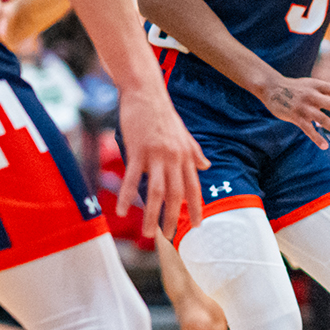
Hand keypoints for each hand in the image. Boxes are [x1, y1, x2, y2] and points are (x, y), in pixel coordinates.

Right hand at [117, 82, 207, 240]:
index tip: (198, 224)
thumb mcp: (184, 135)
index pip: (194, 187)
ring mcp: (156, 155)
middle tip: (170, 236)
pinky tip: (123, 211)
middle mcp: (175, 158)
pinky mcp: (138, 150)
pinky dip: (128, 196)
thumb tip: (206, 166)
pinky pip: (133, 178)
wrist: (146, 93)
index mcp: (186, 156)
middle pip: (176, 194)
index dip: (196, 207)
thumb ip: (195, 153)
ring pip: (157, 191)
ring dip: (152, 214)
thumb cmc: (163, 115)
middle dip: (174, 217)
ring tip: (149, 233)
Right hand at [261, 74, 329, 148]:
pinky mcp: (295, 116)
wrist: (271, 87)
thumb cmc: (295, 87)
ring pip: (323, 119)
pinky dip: (317, 138)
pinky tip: (325, 146)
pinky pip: (308, 129)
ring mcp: (304, 106)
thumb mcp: (311, 85)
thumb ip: (326, 93)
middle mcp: (313, 95)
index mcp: (319, 86)